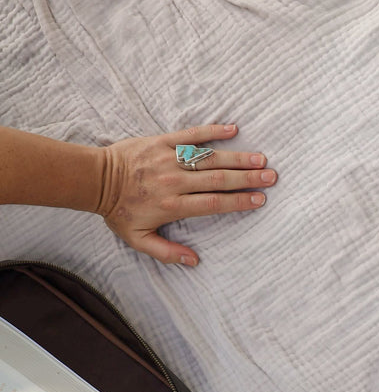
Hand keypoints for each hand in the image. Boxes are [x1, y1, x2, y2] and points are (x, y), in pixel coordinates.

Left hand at [96, 122, 276, 266]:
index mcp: (172, 205)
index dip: (238, 201)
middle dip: (247, 178)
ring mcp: (168, 158)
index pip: (213, 203)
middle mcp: (174, 181)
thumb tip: (194, 261)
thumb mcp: (138, 239)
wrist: (94, 179)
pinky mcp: (162, 141)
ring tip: (261, 159)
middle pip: (218, 179)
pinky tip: (233, 129)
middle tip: (271, 177)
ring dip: (237, 158)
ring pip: (209, 158)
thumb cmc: (117, 211)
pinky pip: (191, 135)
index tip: (259, 199)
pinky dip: (212, 131)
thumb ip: (166, 252)